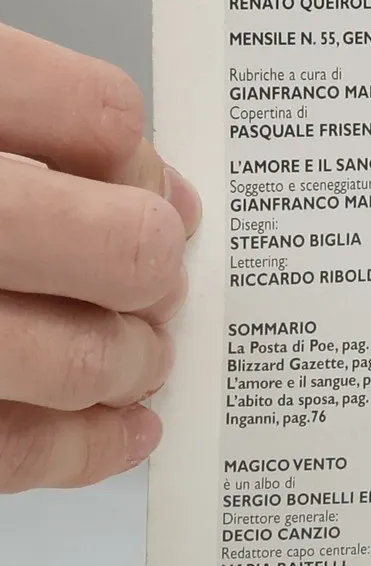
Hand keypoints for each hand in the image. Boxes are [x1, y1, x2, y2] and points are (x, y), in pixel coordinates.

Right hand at [0, 24, 198, 490]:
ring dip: (131, 363)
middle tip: (149, 278)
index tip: (143, 187)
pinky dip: (84, 448)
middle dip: (153, 270)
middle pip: (121, 245)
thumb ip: (32, 120)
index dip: (140, 160)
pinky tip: (121, 427)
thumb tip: (159, 192)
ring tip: (132, 355)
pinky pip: (17, 448)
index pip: (100, 116)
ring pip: (81, 358)